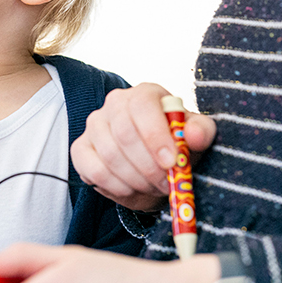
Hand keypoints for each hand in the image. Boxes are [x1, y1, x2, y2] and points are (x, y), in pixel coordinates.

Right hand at [72, 82, 216, 211]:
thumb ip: (200, 133)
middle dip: (149, 167)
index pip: (142, 106)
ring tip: (153, 186)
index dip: (155, 136)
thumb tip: (193, 136)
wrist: (156, 165)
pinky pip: (94, 171)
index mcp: (144, 94)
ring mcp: (94, 125)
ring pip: (110, 156)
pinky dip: (116, 186)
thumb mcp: (195, 139)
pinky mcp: (80, 149)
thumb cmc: (176, 146)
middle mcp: (114, 103)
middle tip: (166, 184)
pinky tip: (132, 188)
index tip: (171, 163)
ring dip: (136, 180)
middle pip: (124, 134)